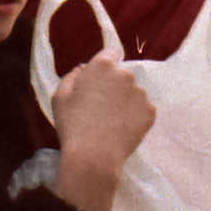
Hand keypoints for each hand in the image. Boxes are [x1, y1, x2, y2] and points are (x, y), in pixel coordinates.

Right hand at [52, 49, 155, 210]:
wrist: (93, 156)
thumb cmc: (72, 125)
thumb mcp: (60, 97)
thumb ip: (72, 76)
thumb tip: (84, 69)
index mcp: (102, 66)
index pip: (110, 54)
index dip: (104, 68)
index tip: (99, 81)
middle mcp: (125, 75)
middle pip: (122, 75)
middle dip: (114, 86)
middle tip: (102, 107)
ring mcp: (140, 94)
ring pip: (133, 93)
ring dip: (125, 102)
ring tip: (112, 122)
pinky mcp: (150, 112)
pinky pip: (142, 110)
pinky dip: (134, 117)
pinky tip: (122, 129)